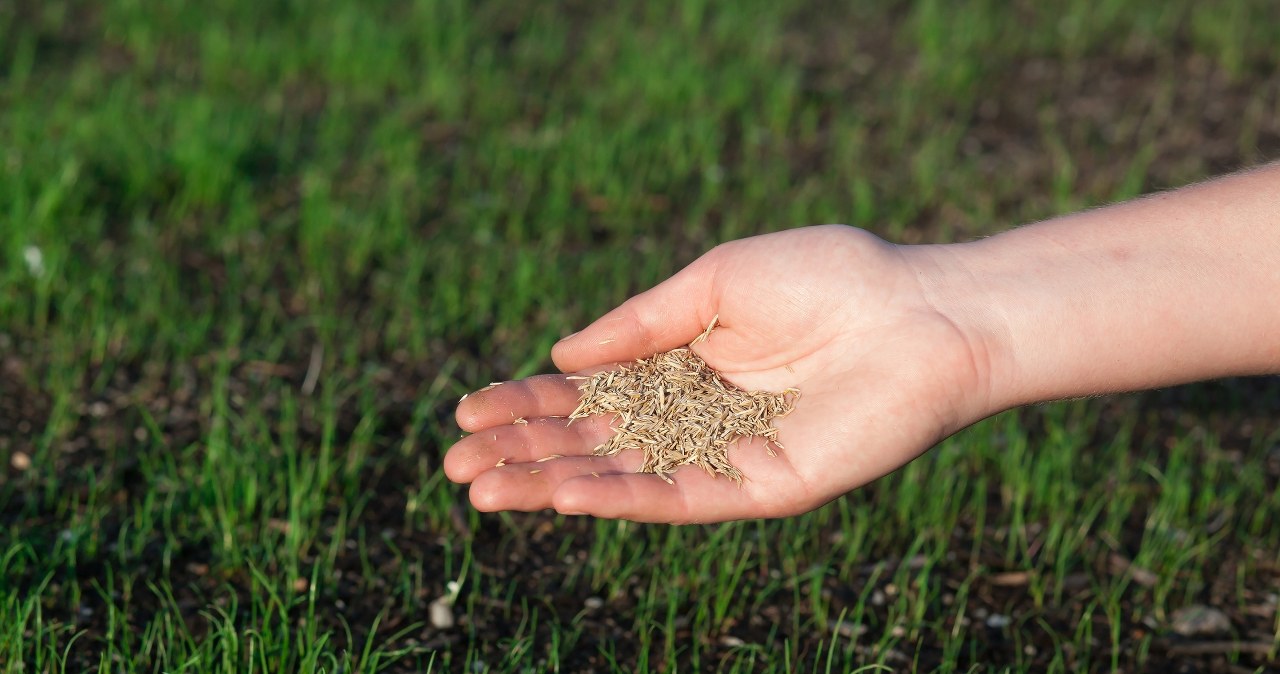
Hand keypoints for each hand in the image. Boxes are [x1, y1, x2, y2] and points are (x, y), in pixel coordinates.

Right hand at [447, 225, 997, 522]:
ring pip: (624, 478)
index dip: (527, 404)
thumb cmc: (830, 277)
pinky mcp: (762, 488)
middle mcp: (697, 418)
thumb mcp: (716, 281)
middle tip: (455, 463)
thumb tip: (561, 355)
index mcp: (684, 365)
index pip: (590, 394)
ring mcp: (727, 457)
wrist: (923, 312)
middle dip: (524, 453)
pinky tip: (566, 494)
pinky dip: (622, 498)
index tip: (467, 408)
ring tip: (484, 492)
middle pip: (594, 443)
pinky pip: (681, 499)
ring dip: (553, 486)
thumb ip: (641, 322)